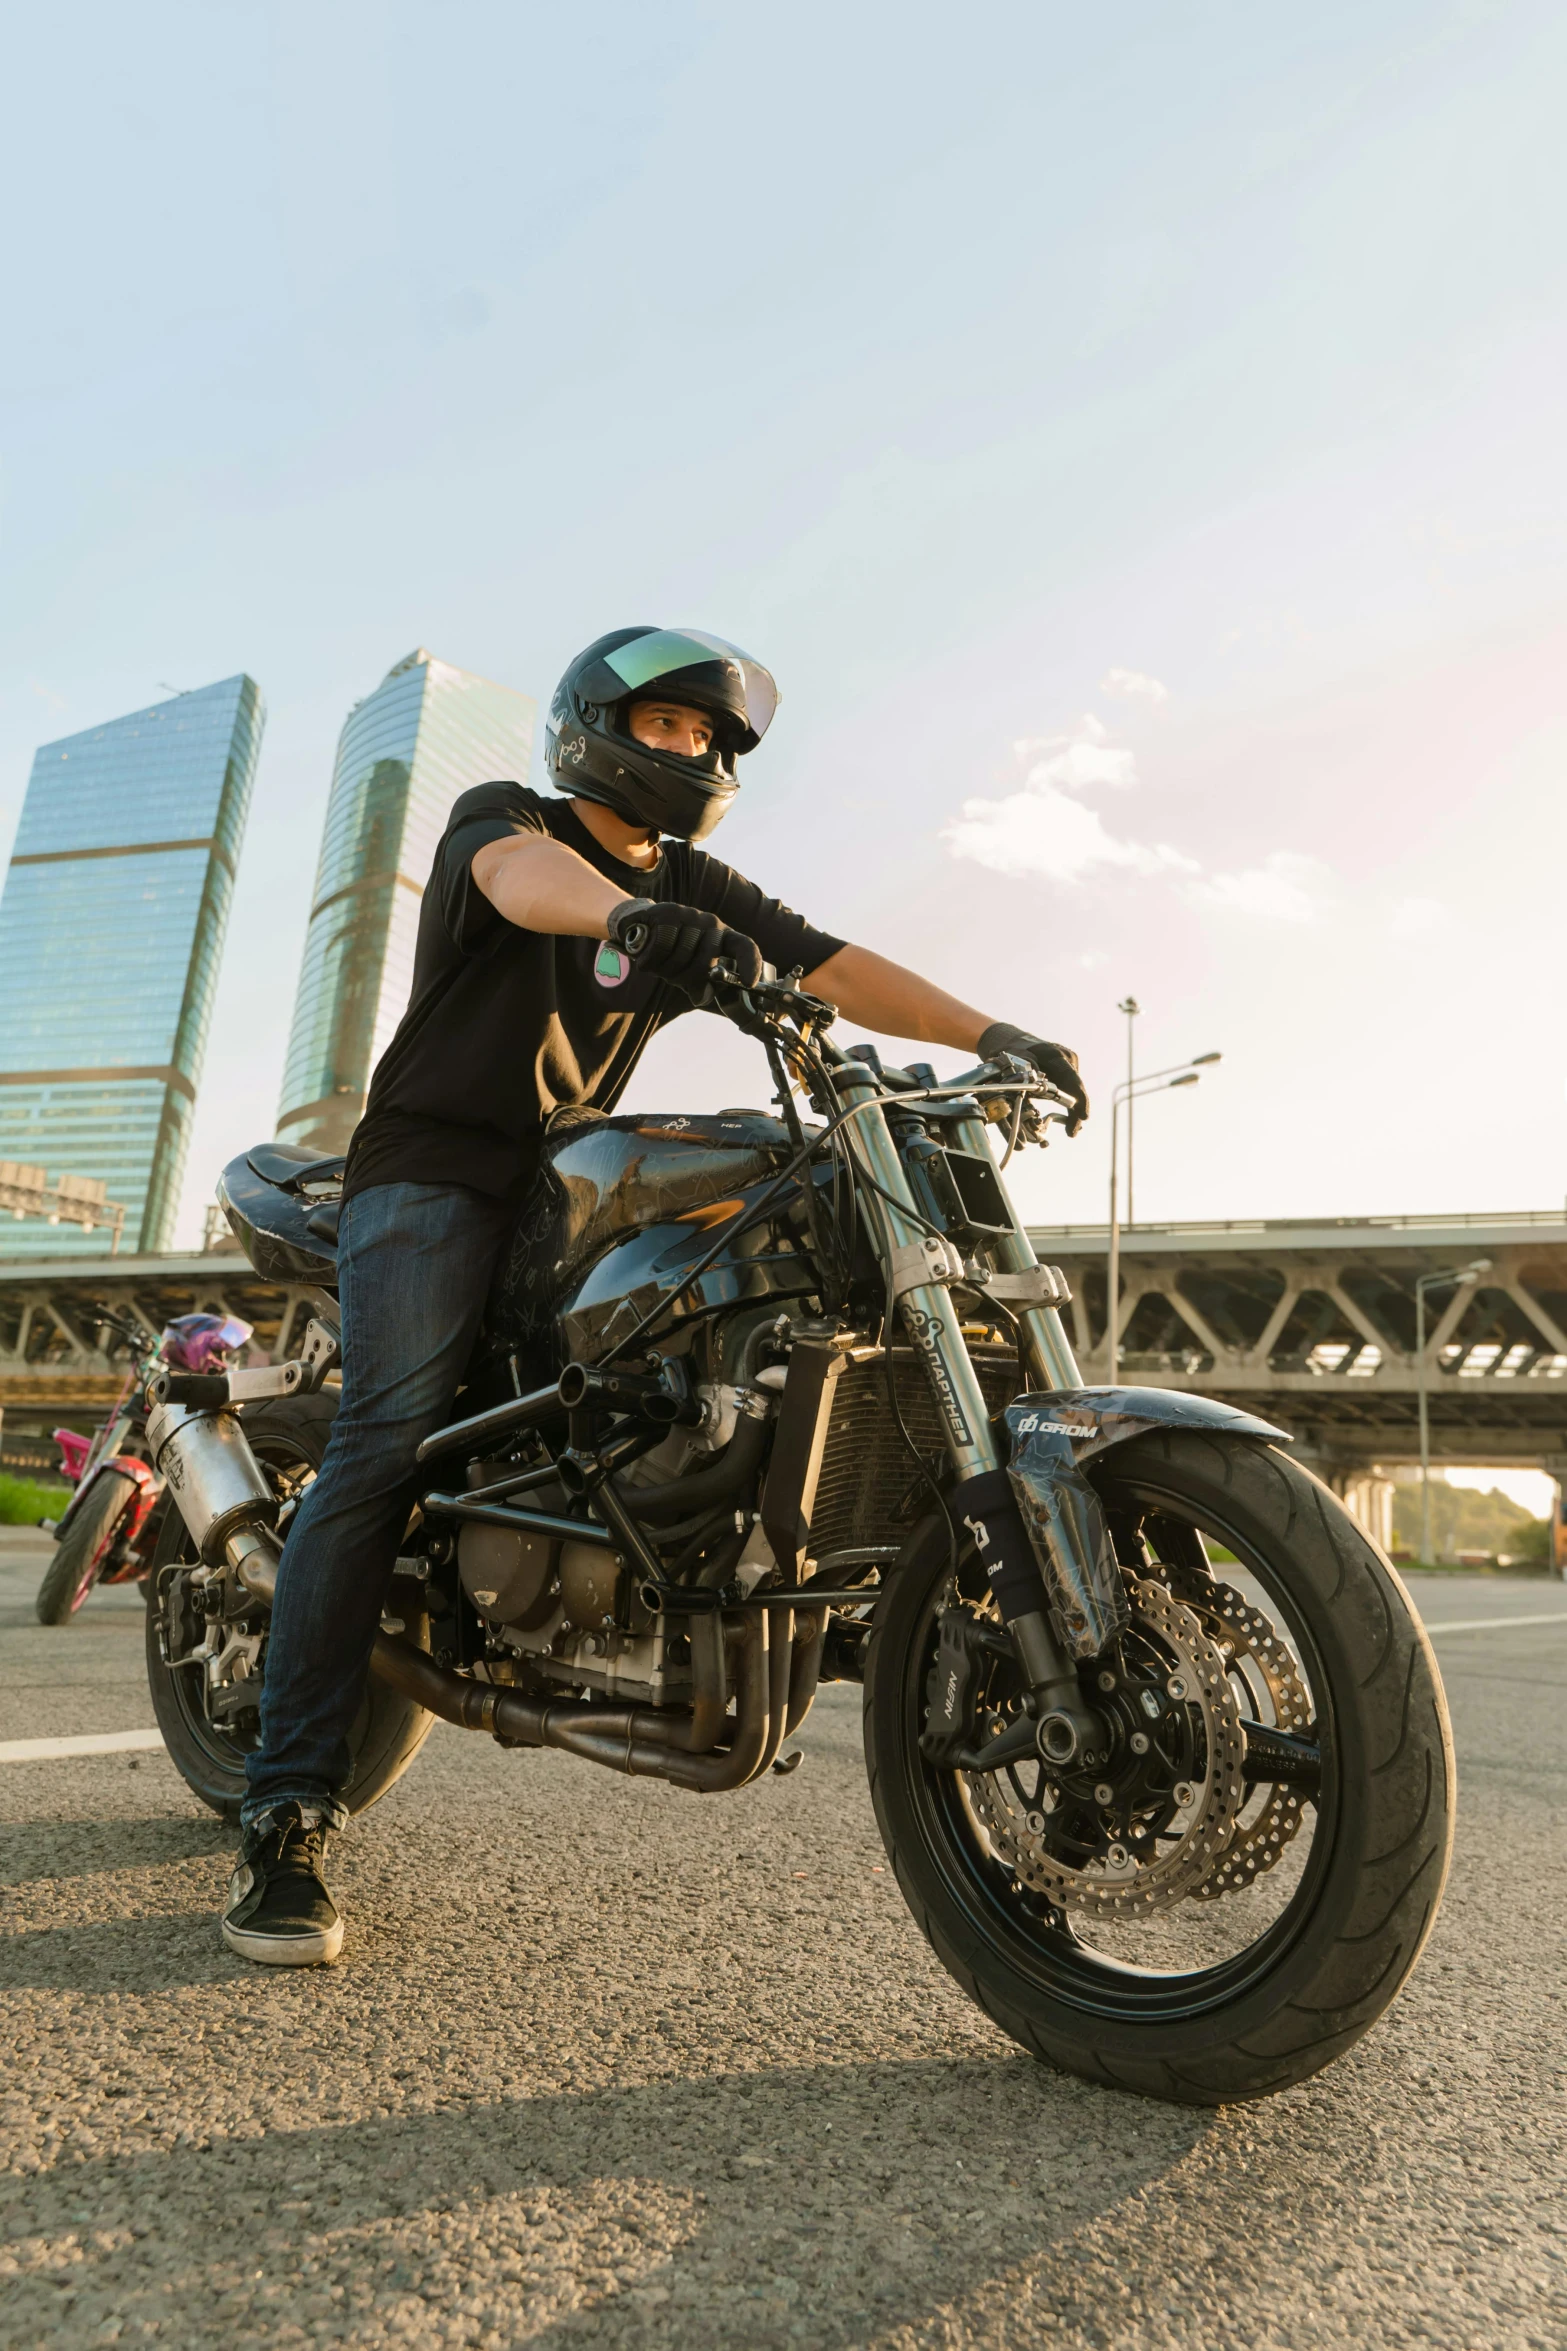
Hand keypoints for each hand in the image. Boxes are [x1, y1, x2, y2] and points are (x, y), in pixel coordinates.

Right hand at [606, 897, 763, 997]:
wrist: (644, 929)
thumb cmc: (674, 955)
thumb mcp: (690, 975)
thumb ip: (701, 987)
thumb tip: (700, 997)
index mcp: (725, 939)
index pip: (745, 947)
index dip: (750, 964)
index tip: (749, 983)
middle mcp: (713, 924)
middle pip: (704, 962)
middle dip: (684, 977)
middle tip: (671, 976)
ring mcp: (692, 915)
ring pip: (681, 954)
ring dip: (665, 969)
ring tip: (658, 964)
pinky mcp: (669, 912)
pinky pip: (662, 945)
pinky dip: (651, 960)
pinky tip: (646, 959)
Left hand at [977, 1021, 1089, 1135]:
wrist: (1009, 1038)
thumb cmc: (1009, 1051)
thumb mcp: (1013, 1064)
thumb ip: (1026, 1077)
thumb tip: (1036, 1092)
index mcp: (1054, 1055)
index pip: (1072, 1080)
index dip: (1080, 1100)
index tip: (1084, 1117)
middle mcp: (1065, 1056)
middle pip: (1076, 1087)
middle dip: (1076, 1111)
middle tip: (1072, 1131)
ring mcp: (1067, 1060)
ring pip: (1073, 1088)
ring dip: (1072, 1107)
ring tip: (1070, 1128)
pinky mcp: (1065, 1066)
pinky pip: (1069, 1086)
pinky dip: (1067, 1100)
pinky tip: (1067, 1117)